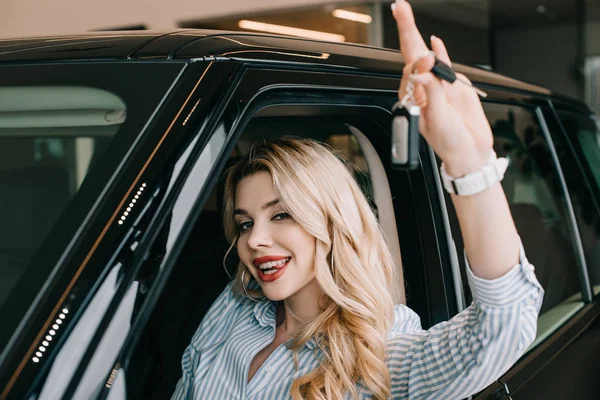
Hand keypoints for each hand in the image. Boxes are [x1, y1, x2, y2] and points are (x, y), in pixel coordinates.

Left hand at [392, 0, 492, 176]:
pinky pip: (445, 65)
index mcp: (414, 99)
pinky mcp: (454, 86)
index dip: (413, 54)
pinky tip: (435, 41)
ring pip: (427, 57)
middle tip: (400, 8)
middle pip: (413, 55)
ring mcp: (438, 86)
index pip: (409, 69)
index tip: (418, 44)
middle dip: (406, 30)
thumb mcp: (438, 121)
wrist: (470, 152)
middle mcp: (423, 90)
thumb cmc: (449, 142)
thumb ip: (433, 94)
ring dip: (418, 37)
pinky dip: (441, 52)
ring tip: (406, 16)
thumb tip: (423, 71)